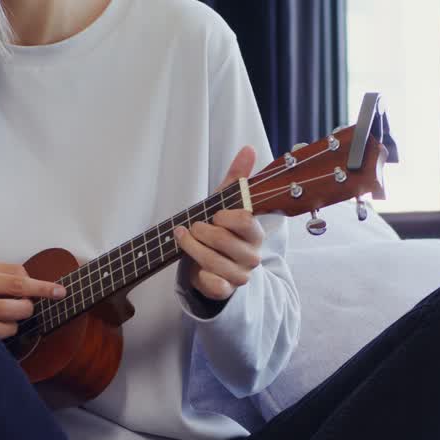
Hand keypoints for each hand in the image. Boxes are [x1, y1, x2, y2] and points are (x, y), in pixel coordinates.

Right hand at [0, 261, 65, 338]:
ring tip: (3, 317)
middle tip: (24, 306)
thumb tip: (28, 278)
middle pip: (19, 302)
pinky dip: (3, 334)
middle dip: (28, 306)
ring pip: (11, 323)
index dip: (43, 287)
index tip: (60, 292)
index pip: (19, 279)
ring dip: (15, 322)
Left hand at [175, 146, 263, 301]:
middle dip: (201, 231)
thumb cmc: (220, 231)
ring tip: (183, 238)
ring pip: (213, 262)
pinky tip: (196, 267)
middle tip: (193, 227)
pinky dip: (200, 274)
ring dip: (192, 248)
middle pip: (224, 241)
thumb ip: (237, 178)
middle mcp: (252, 255)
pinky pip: (213, 284)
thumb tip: (248, 149)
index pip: (245, 221)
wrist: (213, 265)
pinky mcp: (227, 290)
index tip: (214, 214)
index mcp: (255, 233)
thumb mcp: (225, 204)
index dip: (224, 216)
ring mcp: (241, 275)